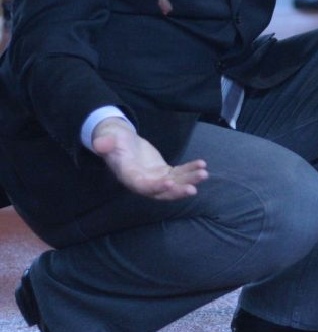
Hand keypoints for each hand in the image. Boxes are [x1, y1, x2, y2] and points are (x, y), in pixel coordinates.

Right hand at [92, 118, 207, 199]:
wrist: (120, 141)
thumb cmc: (112, 139)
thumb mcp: (107, 138)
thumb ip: (105, 143)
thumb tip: (100, 144)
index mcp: (128, 175)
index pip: (141, 185)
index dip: (155, 186)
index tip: (169, 182)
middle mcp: (142, 181)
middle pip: (160, 192)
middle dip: (176, 191)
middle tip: (193, 189)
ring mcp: (154, 178)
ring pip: (173, 184)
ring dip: (189, 180)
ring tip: (204, 174)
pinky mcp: (163, 172)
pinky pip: (179, 174)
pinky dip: (190, 171)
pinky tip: (202, 165)